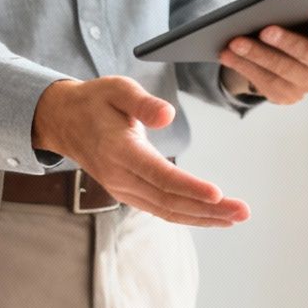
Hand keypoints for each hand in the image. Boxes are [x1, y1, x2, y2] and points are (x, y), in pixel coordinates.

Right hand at [31, 76, 249, 227]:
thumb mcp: (117, 89)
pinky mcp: (128, 193)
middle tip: (243, 212)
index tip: (218, 194)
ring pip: (168, 211)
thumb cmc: (95, 101)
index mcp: (119, 151)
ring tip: (236, 218)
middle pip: (170, 200)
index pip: (160, 175)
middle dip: (209, 210)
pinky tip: (212, 216)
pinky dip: (189, 215)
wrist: (64, 121)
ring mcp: (123, 189)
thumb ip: (142, 102)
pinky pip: (161, 210)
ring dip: (204, 218)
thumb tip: (168, 115)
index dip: (190, 187)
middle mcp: (120, 177)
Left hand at [217, 10, 307, 104]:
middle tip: (265, 30)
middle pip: (305, 55)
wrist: (284, 60)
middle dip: (285, 42)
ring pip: (279, 70)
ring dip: (255, 56)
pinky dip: (243, 67)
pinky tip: (226, 55)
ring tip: (234, 42)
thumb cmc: (299, 29)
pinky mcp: (285, 96)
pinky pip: (262, 82)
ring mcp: (304, 85)